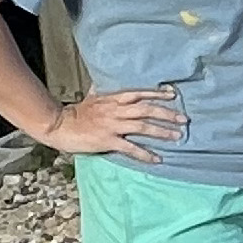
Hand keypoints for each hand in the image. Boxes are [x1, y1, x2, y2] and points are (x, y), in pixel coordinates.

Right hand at [44, 84, 183, 164]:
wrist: (59, 125)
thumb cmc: (75, 113)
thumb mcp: (90, 98)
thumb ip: (99, 92)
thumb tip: (99, 83)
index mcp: (113, 99)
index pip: (139, 93)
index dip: (157, 94)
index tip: (173, 95)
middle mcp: (116, 110)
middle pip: (147, 109)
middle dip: (167, 114)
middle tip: (184, 119)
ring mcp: (113, 125)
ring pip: (143, 127)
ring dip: (162, 132)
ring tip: (177, 136)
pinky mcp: (108, 140)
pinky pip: (131, 148)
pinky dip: (145, 154)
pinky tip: (157, 159)